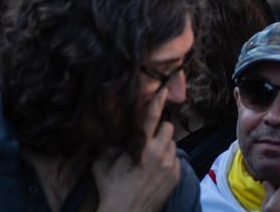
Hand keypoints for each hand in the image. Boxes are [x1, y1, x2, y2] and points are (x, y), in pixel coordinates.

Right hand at [93, 87, 180, 211]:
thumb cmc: (111, 190)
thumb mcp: (102, 164)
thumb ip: (109, 145)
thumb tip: (113, 133)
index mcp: (142, 147)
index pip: (152, 117)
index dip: (158, 101)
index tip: (165, 89)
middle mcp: (159, 154)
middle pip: (168, 127)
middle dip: (159, 129)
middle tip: (149, 138)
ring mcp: (170, 165)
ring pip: (173, 143)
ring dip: (164, 144)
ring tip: (150, 157)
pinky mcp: (176, 176)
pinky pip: (176, 158)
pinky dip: (168, 159)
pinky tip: (155, 169)